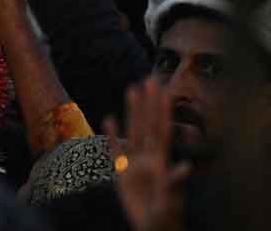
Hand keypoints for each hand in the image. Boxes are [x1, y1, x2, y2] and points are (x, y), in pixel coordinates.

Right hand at [103, 77, 190, 230]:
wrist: (151, 229)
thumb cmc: (164, 219)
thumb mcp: (170, 201)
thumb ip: (174, 183)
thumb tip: (185, 167)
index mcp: (161, 163)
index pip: (162, 131)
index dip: (163, 111)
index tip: (165, 91)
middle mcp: (149, 158)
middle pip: (148, 124)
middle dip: (149, 102)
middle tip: (150, 79)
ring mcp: (135, 164)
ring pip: (133, 131)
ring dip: (132, 111)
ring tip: (132, 89)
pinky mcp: (123, 174)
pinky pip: (115, 151)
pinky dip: (111, 135)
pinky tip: (108, 119)